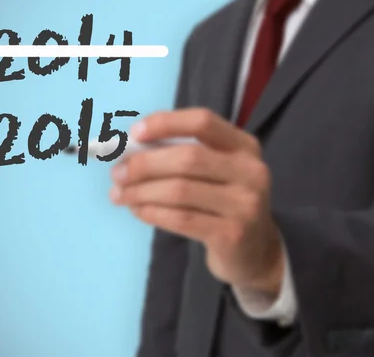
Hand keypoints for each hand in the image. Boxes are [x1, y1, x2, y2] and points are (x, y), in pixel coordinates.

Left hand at [109, 108, 283, 294]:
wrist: (256, 250)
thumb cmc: (225, 203)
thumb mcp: (217, 173)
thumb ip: (183, 156)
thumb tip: (130, 151)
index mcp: (245, 147)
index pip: (203, 122)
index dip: (166, 123)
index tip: (135, 133)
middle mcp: (251, 171)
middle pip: (188, 158)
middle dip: (145, 164)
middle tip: (117, 173)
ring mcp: (245, 204)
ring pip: (180, 190)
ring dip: (142, 191)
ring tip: (121, 195)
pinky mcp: (232, 234)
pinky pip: (182, 219)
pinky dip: (153, 213)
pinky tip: (139, 210)